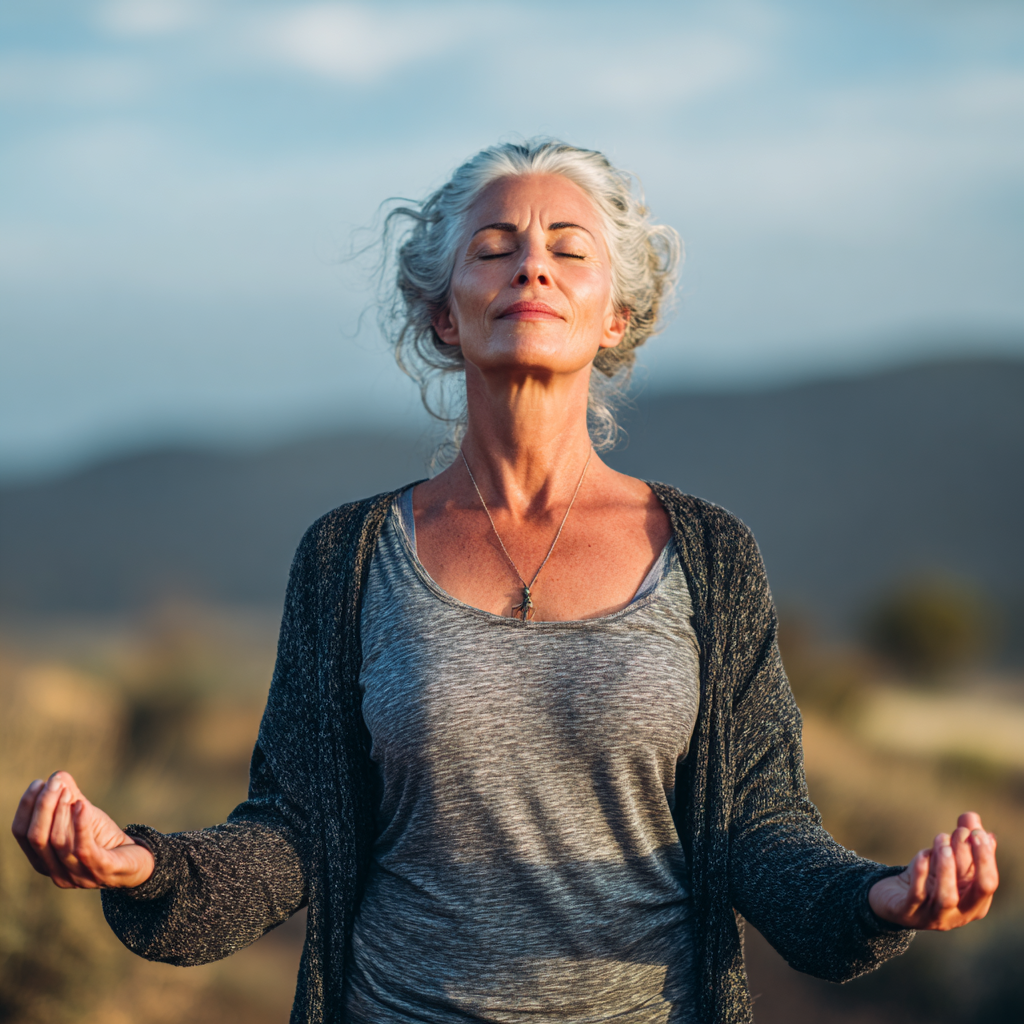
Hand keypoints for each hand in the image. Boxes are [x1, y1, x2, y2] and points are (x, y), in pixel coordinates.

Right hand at [11, 771, 154, 888]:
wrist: (136, 860)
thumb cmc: (105, 839)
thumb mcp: (85, 816)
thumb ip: (70, 798)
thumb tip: (58, 775)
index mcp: (44, 861)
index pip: (22, 834)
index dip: (27, 807)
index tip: (38, 782)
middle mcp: (56, 872)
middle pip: (37, 838)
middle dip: (42, 806)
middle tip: (53, 782)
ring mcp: (77, 875)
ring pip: (58, 842)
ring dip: (61, 812)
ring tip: (67, 790)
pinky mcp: (99, 870)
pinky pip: (83, 849)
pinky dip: (80, 824)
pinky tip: (82, 805)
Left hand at [868, 812, 997, 929]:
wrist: (894, 899)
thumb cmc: (927, 879)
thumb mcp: (945, 861)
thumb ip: (961, 841)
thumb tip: (972, 818)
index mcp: (974, 903)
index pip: (989, 882)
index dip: (987, 857)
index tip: (978, 832)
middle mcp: (959, 914)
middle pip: (978, 891)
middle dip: (975, 860)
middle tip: (963, 832)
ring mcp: (934, 917)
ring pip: (947, 896)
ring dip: (947, 866)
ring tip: (942, 841)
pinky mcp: (908, 913)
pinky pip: (917, 895)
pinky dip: (921, 872)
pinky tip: (922, 854)